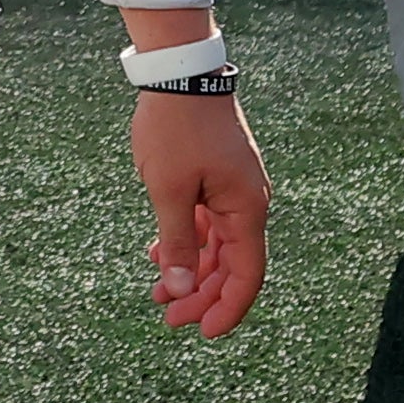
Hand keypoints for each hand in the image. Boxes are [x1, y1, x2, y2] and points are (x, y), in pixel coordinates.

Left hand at [132, 92, 269, 336]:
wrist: (178, 70)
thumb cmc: (175, 127)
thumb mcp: (169, 191)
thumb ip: (177, 243)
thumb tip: (183, 290)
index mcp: (246, 208)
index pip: (247, 274)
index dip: (229, 308)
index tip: (203, 332)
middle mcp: (248, 202)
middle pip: (231, 264)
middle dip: (201, 294)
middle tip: (166, 317)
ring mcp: (233, 189)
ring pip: (217, 245)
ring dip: (190, 270)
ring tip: (157, 291)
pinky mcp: (217, 177)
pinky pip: (207, 222)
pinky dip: (186, 241)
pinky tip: (156, 253)